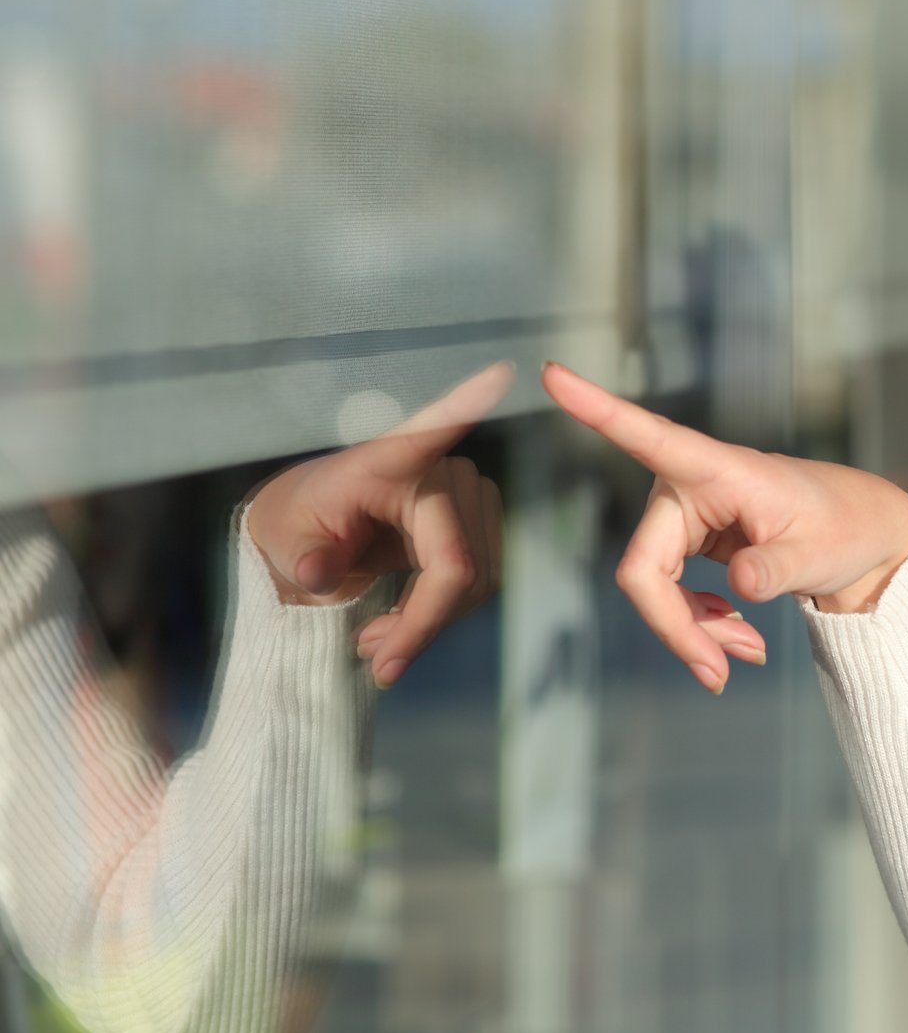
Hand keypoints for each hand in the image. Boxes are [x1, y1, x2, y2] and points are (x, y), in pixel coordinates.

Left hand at [247, 362, 513, 686]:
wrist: (312, 524)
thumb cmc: (296, 525)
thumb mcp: (283, 542)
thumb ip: (302, 557)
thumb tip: (316, 571)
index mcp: (385, 462)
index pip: (430, 432)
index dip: (465, 406)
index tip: (498, 372)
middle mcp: (440, 468)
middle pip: (458, 564)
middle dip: (422, 623)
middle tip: (375, 659)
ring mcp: (468, 490)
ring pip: (477, 580)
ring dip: (432, 622)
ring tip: (379, 639)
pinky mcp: (480, 516)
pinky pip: (481, 580)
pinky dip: (443, 613)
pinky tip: (404, 620)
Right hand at [541, 361, 907, 692]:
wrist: (862, 538)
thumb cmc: (845, 527)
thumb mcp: (820, 552)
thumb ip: (778, 568)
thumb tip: (739, 582)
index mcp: (719, 468)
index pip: (650, 436)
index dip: (597, 409)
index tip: (552, 373)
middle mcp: (689, 485)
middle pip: (644, 568)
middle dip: (677, 627)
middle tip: (719, 675)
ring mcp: (685, 515)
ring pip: (653, 589)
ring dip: (693, 632)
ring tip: (746, 655)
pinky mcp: (689, 541)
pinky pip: (670, 595)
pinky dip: (699, 625)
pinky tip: (736, 636)